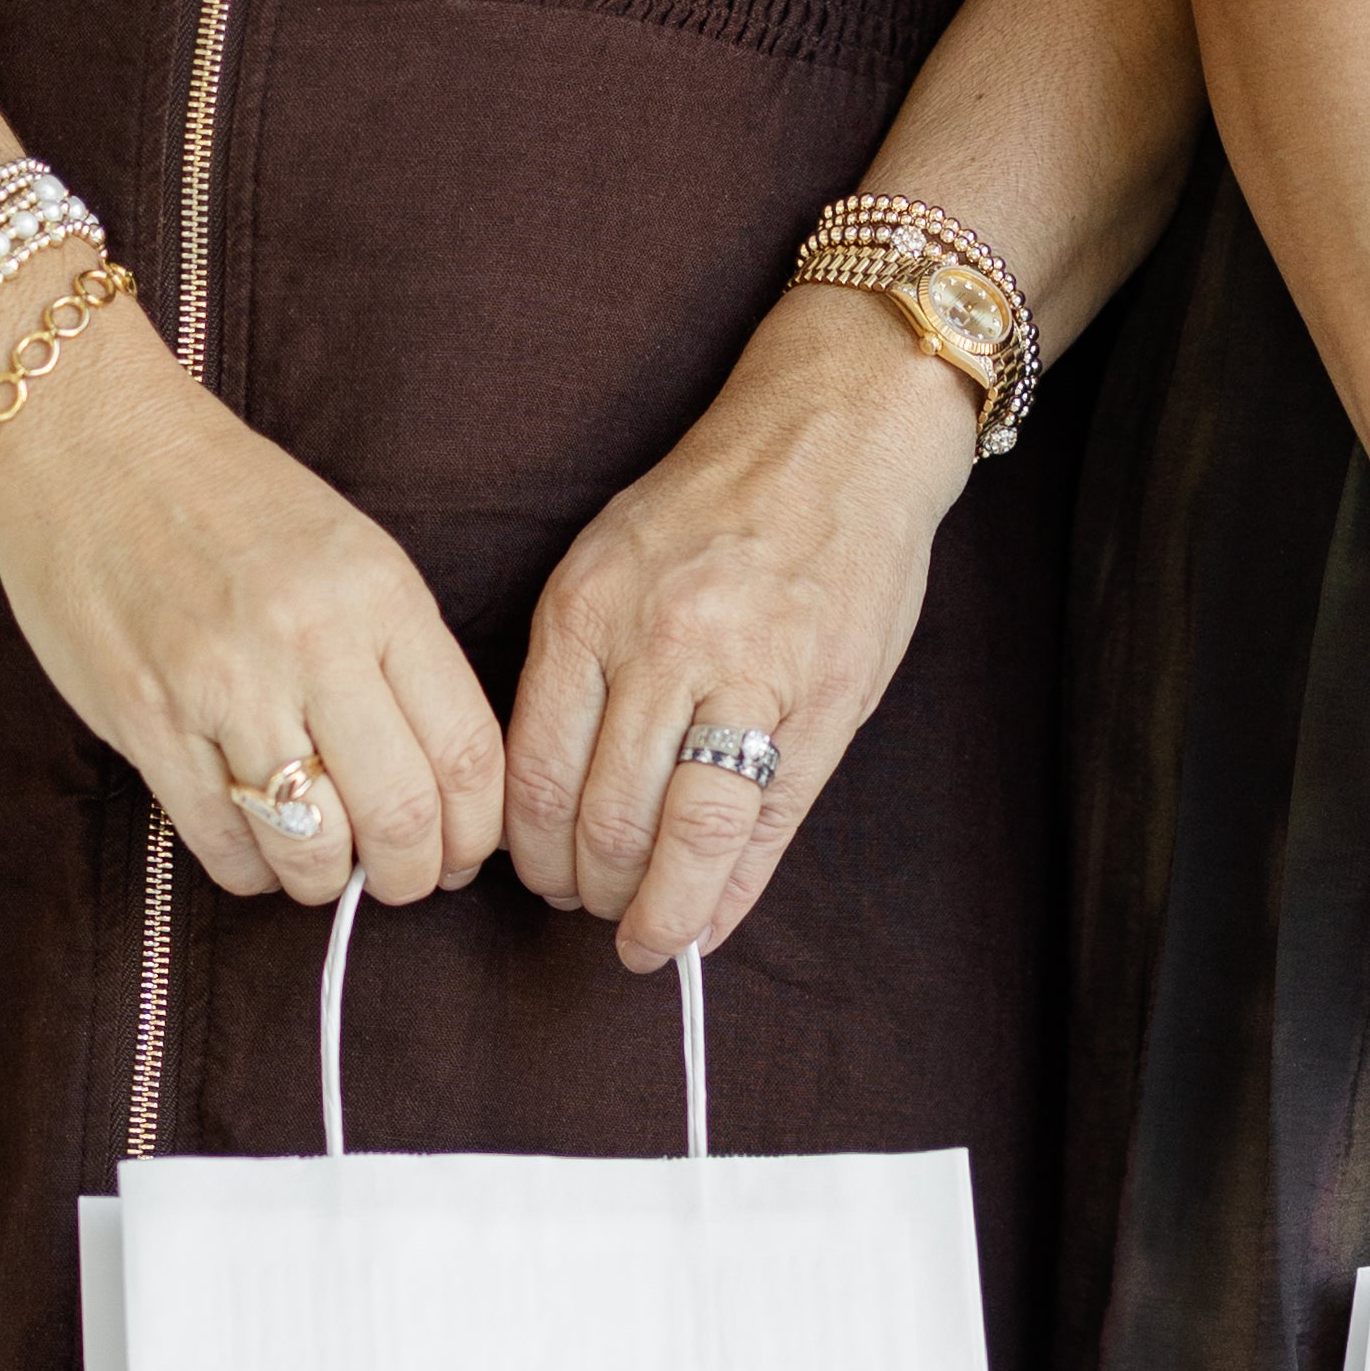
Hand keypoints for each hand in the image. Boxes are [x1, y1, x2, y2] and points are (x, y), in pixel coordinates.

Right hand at [0, 292, 504, 911]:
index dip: (476, 832)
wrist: (86, 443)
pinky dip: (253, 870)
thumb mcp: (350, 550)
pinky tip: (257, 850)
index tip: (464, 850)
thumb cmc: (228, 500)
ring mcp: (222, 684)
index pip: (466, 753)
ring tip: (325, 868)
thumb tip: (446, 786)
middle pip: (402, 817)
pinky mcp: (146, 719)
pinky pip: (222, 842)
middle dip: (414, 875)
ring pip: (313, 847)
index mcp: (377, 595)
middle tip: (402, 879)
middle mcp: (308, 640)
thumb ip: (400, 656)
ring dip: (328, 882)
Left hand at [504, 291, 983, 968]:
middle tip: (595, 912)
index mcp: (587, 609)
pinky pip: (763, 828)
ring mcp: (747, 675)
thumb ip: (580, 670)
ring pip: (682, 836)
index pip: (535, 772)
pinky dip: (732, 894)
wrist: (837, 436)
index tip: (541, 882)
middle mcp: (659, 643)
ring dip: (660, 910)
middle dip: (591, 891)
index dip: (532, 854)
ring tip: (651, 934)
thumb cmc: (720, 506)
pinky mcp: (821, 703)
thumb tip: (552, 799)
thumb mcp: (611, 562)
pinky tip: (711, 922)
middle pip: (604, 818)